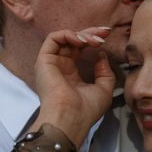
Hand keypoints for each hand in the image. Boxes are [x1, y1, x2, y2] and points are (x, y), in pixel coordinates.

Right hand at [34, 27, 115, 145]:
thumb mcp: (104, 89)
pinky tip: (81, 41)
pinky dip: (68, 34)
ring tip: (94, 40)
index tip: (107, 37)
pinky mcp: (44, 60)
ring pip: (64, 38)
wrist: (71, 118)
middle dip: (91, 34)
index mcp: (71, 75)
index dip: (94, 41)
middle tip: (105, 33)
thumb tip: (101, 55)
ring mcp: (51, 64)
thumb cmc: (86, 110)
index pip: (81, 51)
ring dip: (82, 34)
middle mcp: (60, 68)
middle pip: (74, 42)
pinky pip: (53, 38)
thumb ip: (104, 71)